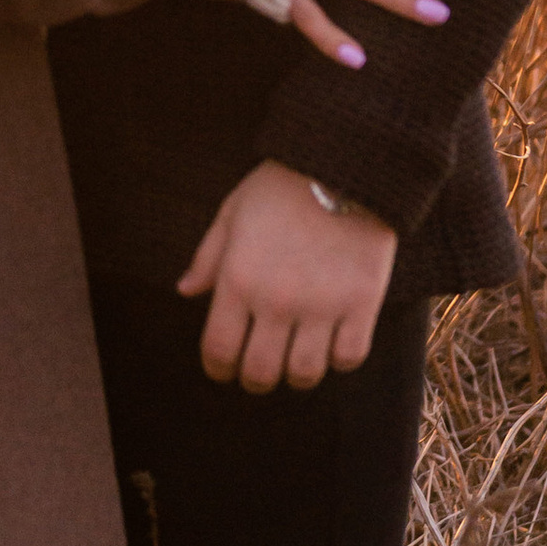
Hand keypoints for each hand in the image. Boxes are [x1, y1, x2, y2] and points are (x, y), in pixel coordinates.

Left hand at [178, 160, 398, 389]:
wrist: (345, 164)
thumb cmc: (281, 187)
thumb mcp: (232, 213)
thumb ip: (208, 257)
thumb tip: (185, 291)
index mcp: (238, 280)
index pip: (219, 349)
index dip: (217, 369)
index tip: (223, 370)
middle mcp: (276, 300)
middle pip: (260, 373)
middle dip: (255, 380)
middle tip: (259, 373)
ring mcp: (321, 305)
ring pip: (305, 374)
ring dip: (297, 375)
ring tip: (297, 361)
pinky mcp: (361, 303)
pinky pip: (349, 357)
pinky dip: (339, 359)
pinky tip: (334, 344)